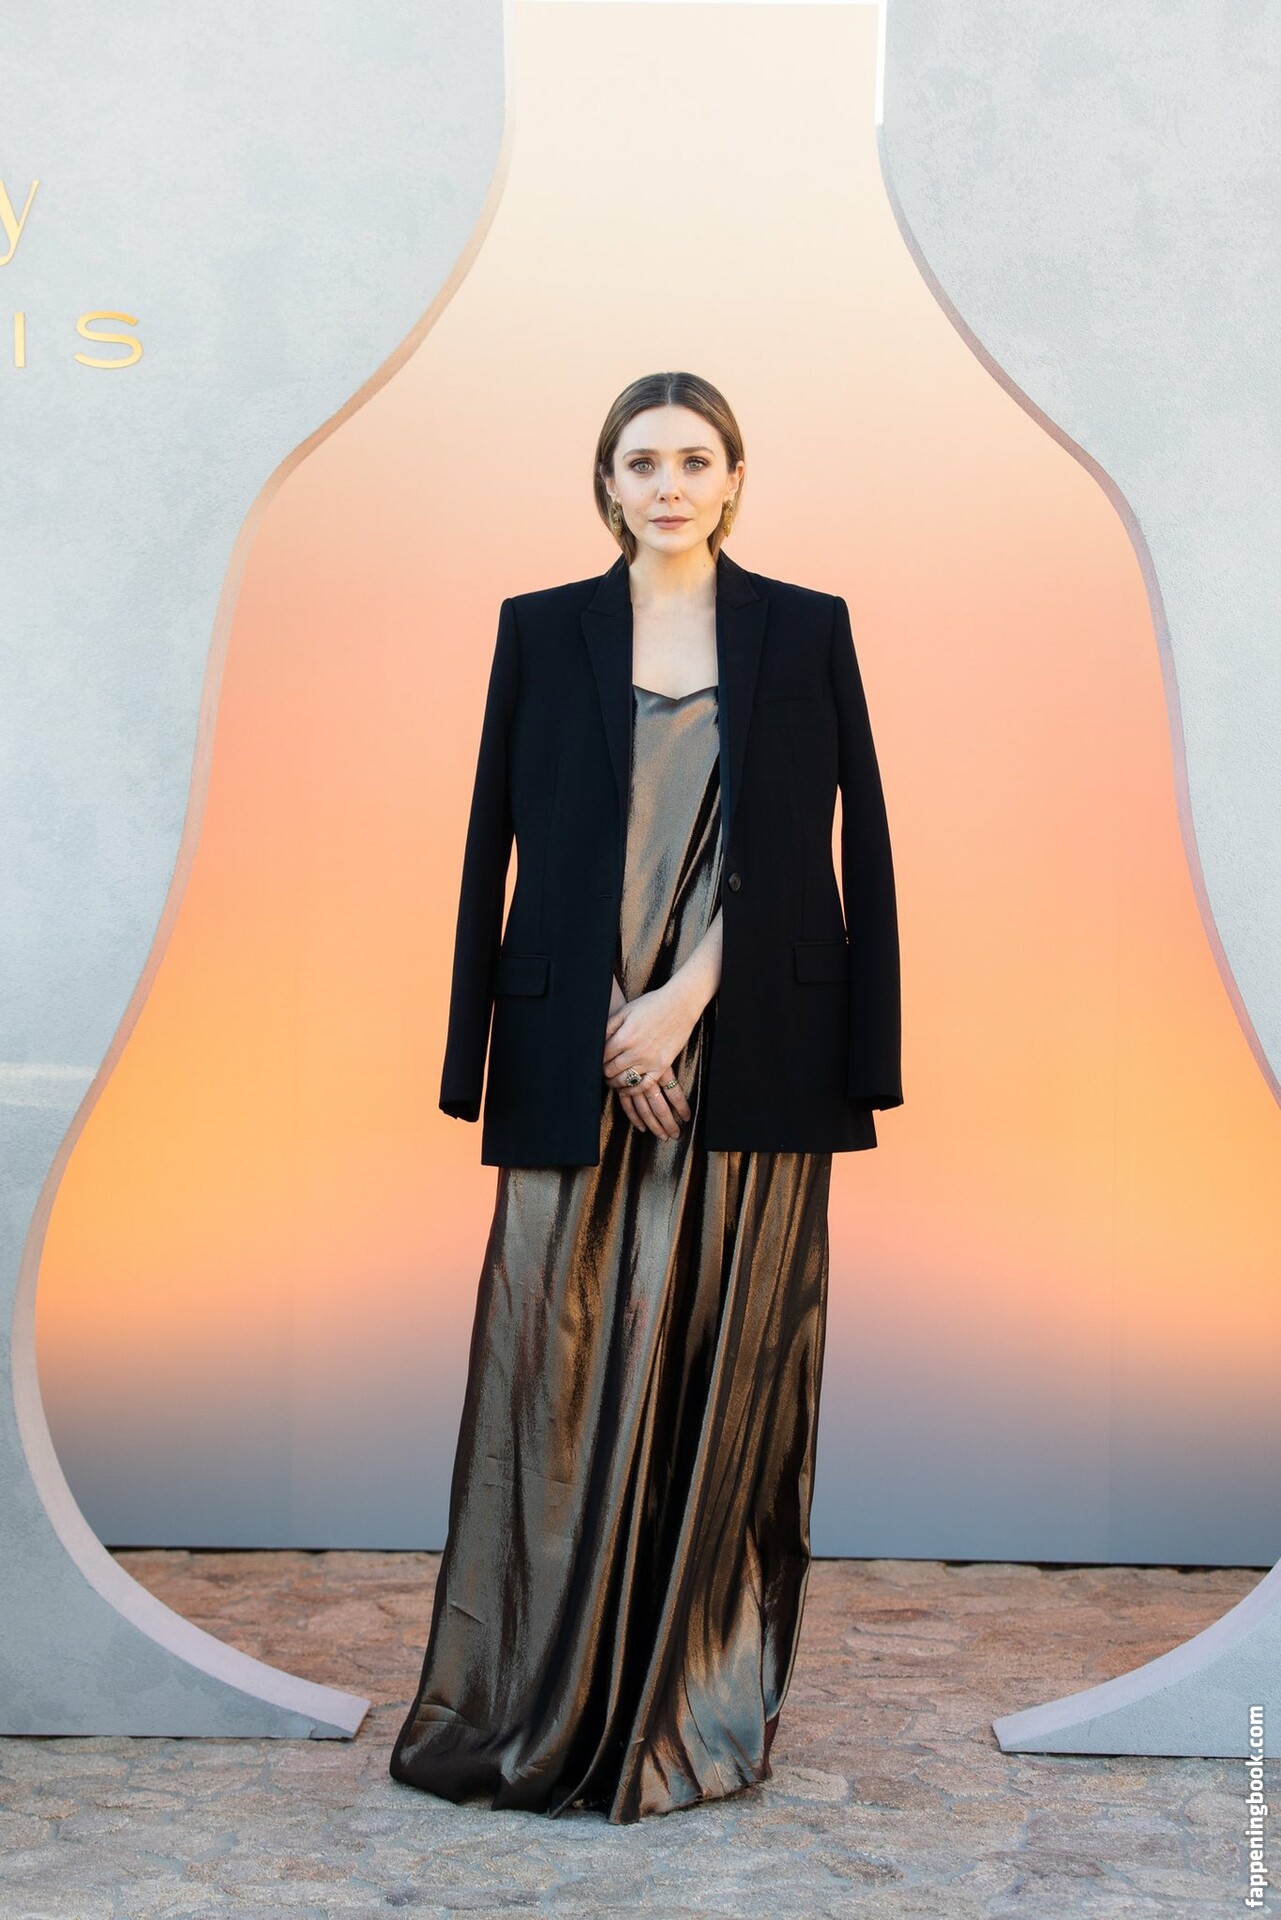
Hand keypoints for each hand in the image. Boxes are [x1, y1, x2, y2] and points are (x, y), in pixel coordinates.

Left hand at [603, 982, 696, 1138]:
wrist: (680, 1006)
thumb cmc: (652, 1005)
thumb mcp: (626, 1011)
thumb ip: (609, 1026)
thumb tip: (596, 1041)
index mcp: (623, 1038)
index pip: (602, 1057)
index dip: (596, 1061)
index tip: (597, 1061)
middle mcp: (635, 1052)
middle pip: (611, 1070)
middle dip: (604, 1072)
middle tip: (603, 1071)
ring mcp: (649, 1061)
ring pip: (624, 1081)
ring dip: (614, 1083)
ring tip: (612, 1080)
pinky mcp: (661, 1067)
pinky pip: (643, 1085)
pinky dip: (632, 1090)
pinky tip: (626, 1089)